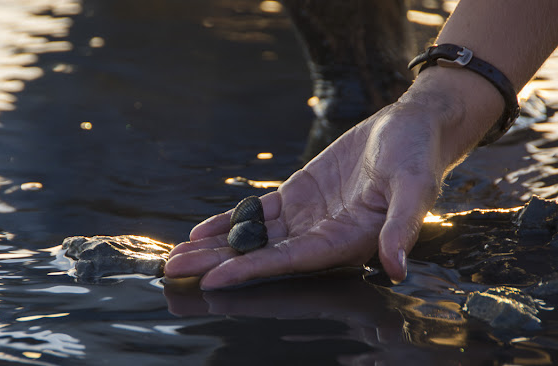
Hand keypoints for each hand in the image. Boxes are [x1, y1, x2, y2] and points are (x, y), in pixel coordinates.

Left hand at [165, 68, 501, 289]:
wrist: (410, 128)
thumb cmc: (417, 155)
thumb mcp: (414, 186)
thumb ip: (401, 227)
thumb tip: (398, 268)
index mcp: (348, 241)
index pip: (293, 261)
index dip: (254, 269)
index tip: (215, 278)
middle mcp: (322, 237)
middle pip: (263, 255)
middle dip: (219, 264)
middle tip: (175, 270)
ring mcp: (306, 218)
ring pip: (254, 237)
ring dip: (216, 247)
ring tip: (176, 255)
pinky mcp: (297, 196)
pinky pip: (257, 214)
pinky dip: (229, 222)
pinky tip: (201, 231)